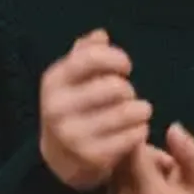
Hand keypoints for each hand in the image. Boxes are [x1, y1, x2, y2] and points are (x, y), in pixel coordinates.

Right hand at [38, 30, 152, 191]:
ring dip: (140, 110)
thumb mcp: (71, 78)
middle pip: (115, 87)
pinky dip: (141, 130)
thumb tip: (101, 35)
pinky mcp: (92, 158)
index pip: (92, 58)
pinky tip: (136, 130)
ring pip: (127, 112)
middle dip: (129, 89)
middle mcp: (58, 108)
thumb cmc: (73, 107)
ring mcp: (73, 135)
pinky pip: (133, 136)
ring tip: (139, 112)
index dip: (116, 58)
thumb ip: (85, 53)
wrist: (60, 158)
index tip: (125, 67)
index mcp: (53, 82)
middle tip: (128, 96)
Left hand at [101, 123, 193, 193]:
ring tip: (148, 183)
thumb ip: (190, 153)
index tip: (159, 155)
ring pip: (112, 173)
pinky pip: (108, 188)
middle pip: (120, 161)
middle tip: (156, 171)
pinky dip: (120, 185)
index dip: (143, 145)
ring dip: (127, 170)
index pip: (133, 152)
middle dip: (136, 157)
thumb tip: (172, 128)